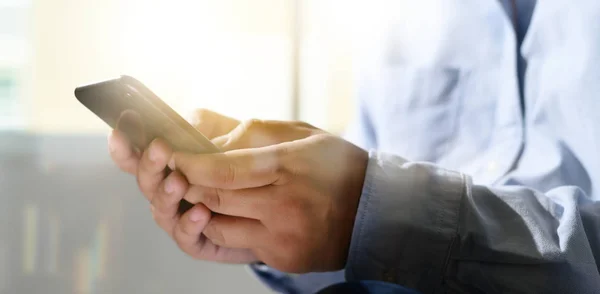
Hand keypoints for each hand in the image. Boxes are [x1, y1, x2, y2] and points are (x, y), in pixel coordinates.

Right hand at [109, 109, 258, 262]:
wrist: (286, 201)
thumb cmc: (256, 162)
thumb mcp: (236, 134)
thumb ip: (208, 127)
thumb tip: (184, 125)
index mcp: (171, 164)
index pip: (137, 156)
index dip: (124, 146)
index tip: (120, 131)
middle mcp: (171, 192)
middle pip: (146, 182)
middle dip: (148, 165)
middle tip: (158, 149)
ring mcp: (184, 218)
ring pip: (162, 211)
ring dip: (167, 195)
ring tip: (179, 181)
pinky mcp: (202, 243)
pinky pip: (188, 239)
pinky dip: (190, 225)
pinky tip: (202, 212)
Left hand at [170, 122, 368, 272]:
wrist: (376, 211)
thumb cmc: (336, 166)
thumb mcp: (300, 135)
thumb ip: (250, 131)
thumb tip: (201, 130)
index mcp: (289, 166)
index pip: (225, 169)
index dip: (191, 164)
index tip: (174, 156)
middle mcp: (285, 205)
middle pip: (216, 199)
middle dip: (188, 186)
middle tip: (177, 174)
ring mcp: (284, 237)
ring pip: (219, 228)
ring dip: (202, 211)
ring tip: (197, 194)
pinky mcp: (284, 259)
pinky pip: (238, 247)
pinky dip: (226, 230)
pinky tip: (228, 215)